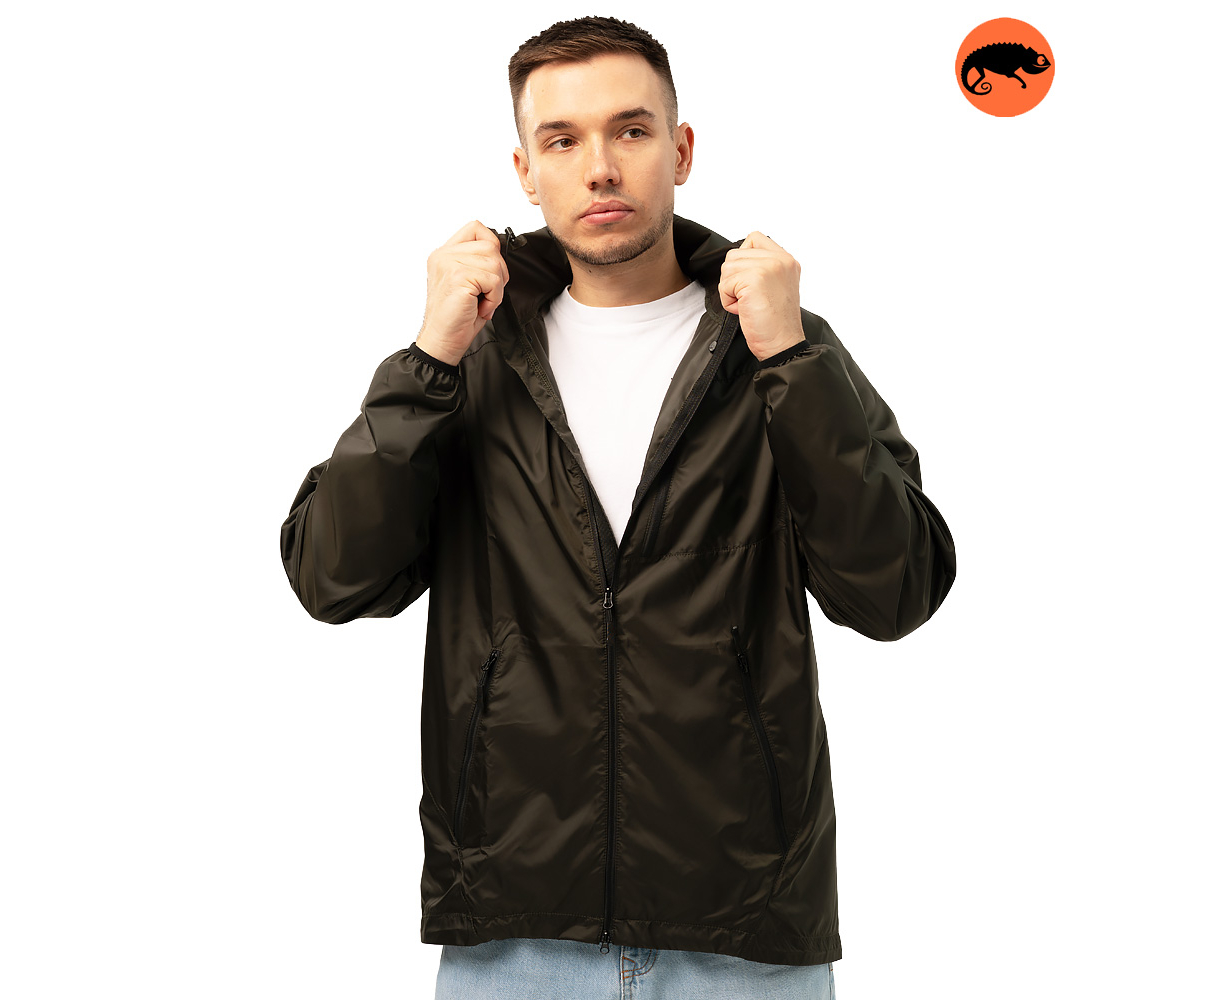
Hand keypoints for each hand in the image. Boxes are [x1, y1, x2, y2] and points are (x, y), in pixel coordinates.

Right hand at [415, 220, 508, 366]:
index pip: (476, 228)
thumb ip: (477, 262)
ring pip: (495, 263)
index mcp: (444, 254)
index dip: (491, 246)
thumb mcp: (468, 283)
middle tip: (486, 294)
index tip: (489, 273)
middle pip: (490, 245)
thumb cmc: (456, 318)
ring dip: (496, 289)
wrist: (443, 341)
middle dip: (498, 273)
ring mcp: (449, 263)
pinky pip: (494, 280)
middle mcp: (443, 255)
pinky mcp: (458, 276)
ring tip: (481, 302)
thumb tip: (498, 252)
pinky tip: (480, 308)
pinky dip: (494, 298)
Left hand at [718, 231, 806, 360]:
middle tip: (749, 298)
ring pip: (727, 268)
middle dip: (734, 279)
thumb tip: (735, 260)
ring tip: (748, 304)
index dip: (743, 259)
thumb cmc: (775, 322)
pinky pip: (724, 284)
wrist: (782, 344)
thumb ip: (762, 267)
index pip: (754, 238)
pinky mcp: (754, 279)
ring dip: (730, 290)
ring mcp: (768, 267)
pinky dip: (728, 301)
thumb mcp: (775, 286)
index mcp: (787, 260)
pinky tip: (744, 310)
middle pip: (734, 254)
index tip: (749, 282)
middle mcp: (780, 259)